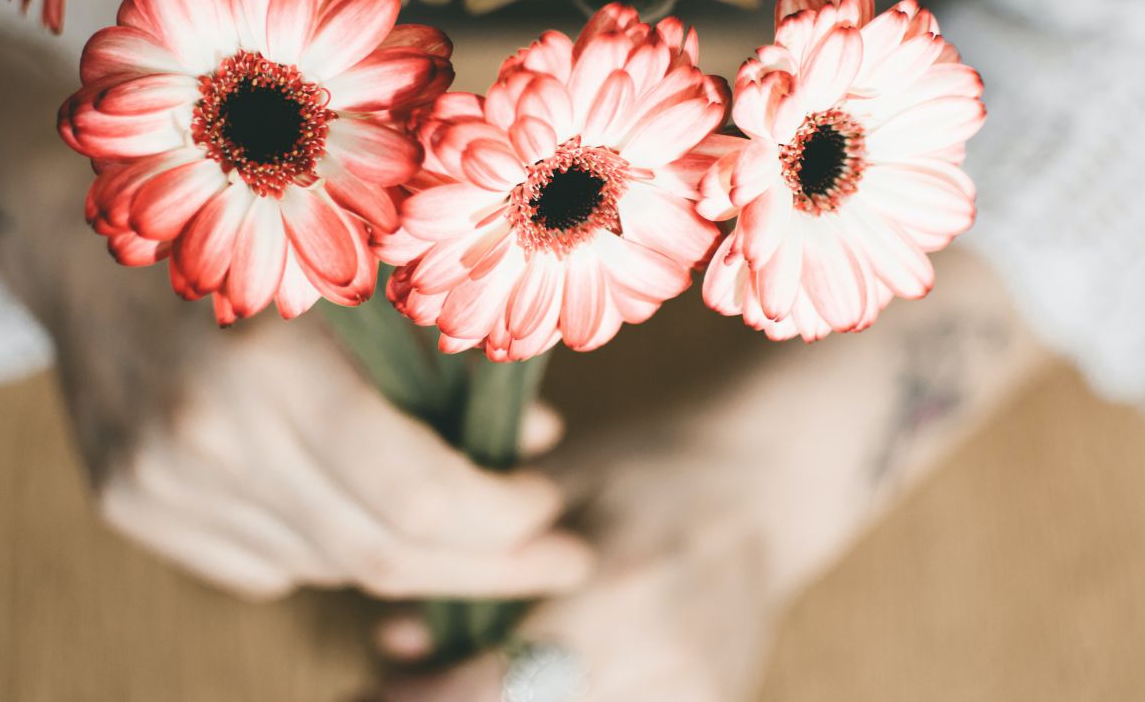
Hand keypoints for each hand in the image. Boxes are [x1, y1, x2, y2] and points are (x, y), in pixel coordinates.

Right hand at [16, 198, 592, 602]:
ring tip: (459, 520)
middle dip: (484, 567)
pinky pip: (263, 564)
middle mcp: (206, 440)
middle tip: (554, 558)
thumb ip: (442, 359)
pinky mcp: (130, 507)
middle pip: (378, 556)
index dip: (503, 521)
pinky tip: (350, 500)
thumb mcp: (353, 271)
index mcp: (270, 367)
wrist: (82, 247)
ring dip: (406, 552)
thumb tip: (534, 443)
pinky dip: (327, 543)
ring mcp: (158, 485)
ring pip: (325, 567)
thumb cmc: (245, 234)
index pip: (416, 498)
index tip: (553, 509)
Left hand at [373, 432, 778, 701]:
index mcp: (622, 582)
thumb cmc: (648, 466)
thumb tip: (393, 641)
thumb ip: (481, 561)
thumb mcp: (559, 486)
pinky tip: (527, 684)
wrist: (765, 484)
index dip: (428, 699)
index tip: (379, 687)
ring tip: (454, 683)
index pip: (501, 681)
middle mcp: (667, 653)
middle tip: (394, 690)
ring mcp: (698, 695)